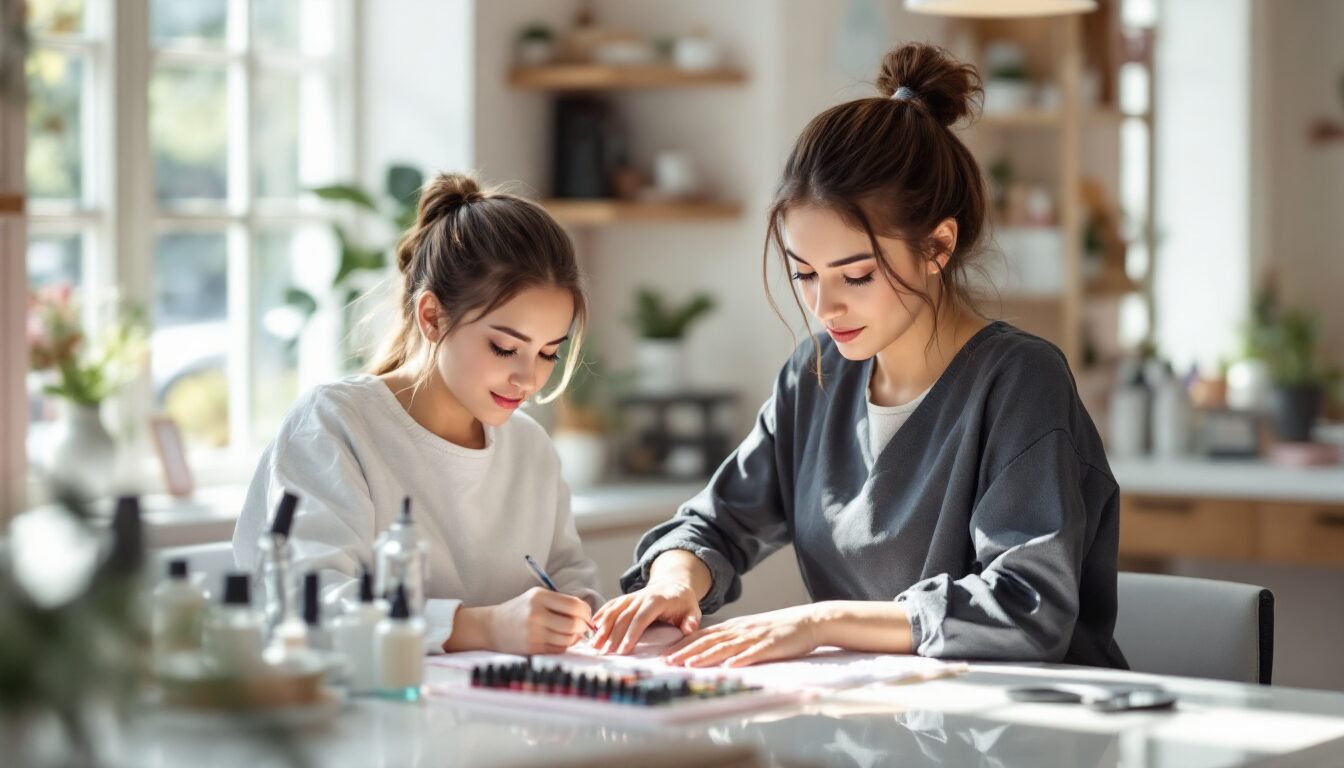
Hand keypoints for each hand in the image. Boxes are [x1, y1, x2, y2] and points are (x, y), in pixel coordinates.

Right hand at [474, 587, 593, 654]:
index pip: (574, 605)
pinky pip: (559, 649)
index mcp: (539, 597)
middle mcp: (536, 614)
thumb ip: (561, 602)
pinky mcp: (532, 648)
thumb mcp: (537, 597)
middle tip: (583, 627)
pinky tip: (559, 640)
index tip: (587, 616)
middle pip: (574, 624)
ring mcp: (534, 633)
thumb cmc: (519, 610)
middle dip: (583, 627)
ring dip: (575, 638)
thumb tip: (587, 613)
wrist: (491, 627)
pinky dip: (564, 645)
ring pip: (568, 639)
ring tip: (570, 633)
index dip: (586, 612)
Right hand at [591, 579, 701, 654]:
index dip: (632, 633)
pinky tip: (592, 626)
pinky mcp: (625, 599)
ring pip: (614, 610)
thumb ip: (691, 621)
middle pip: (624, 616)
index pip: (642, 617)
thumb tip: (688, 629)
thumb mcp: (693, 611)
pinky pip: (611, 605)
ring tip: (594, 644)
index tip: (624, 650)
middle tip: (606, 653)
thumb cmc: (684, 603)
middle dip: (613, 635)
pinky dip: (601, 615)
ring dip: (603, 627)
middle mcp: (641, 596)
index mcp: (657, 600)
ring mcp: (631, 597)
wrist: (674, 584)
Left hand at [663, 605, 822, 667]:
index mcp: (734, 627)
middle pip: (709, 641)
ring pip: (726, 647)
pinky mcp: (771, 645)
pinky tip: (729, 666)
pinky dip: (740, 659)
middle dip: (686, 652)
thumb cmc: (778, 629)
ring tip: (689, 665)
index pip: (703, 635)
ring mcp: (755, 637)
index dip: (683, 645)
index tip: (665, 654)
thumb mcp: (750, 630)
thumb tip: (710, 648)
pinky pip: (753, 653)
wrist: (808, 621)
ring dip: (706, 656)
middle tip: (667, 662)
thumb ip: (731, 638)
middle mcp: (740, 630)